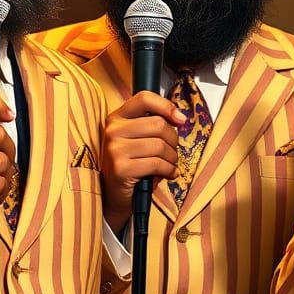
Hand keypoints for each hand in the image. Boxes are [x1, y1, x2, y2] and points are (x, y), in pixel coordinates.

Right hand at [100, 91, 184, 231]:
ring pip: (160, 146)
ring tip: (169, 164)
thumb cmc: (132, 163)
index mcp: (117, 118)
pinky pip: (157, 164)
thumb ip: (154, 124)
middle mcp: (113, 130)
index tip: (180, 119)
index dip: (167, 106)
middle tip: (172, 152)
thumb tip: (180, 118)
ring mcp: (115, 149)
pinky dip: (169, 170)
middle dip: (173, 140)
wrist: (115, 194)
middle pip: (159, 124)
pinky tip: (168, 174)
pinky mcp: (121, 168)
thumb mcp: (139, 138)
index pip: (144, 99)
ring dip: (172, 158)